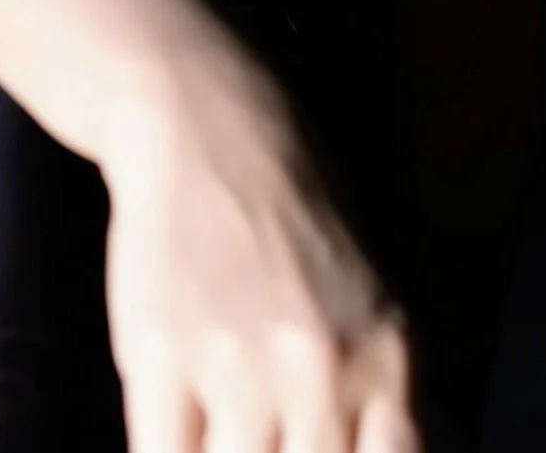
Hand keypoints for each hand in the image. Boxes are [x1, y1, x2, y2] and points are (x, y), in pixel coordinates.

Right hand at [99, 23, 420, 451]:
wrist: (207, 126)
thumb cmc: (291, 209)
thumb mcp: (368, 297)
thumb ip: (376, 394)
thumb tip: (375, 451)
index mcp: (384, 352)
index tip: (315, 449)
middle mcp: (321, 364)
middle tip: (264, 436)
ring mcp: (238, 364)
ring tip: (220, 429)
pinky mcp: (160, 356)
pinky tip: (176, 430)